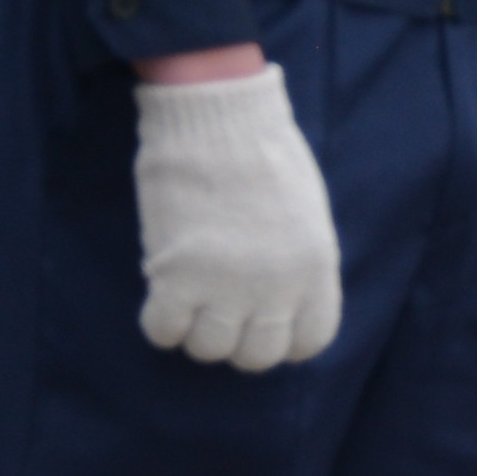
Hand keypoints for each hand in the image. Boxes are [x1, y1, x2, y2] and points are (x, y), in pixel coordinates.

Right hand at [130, 66, 344, 370]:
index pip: (310, 340)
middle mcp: (276, 287)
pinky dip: (161, 321)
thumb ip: (297, 263)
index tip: (261, 321)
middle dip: (237, 339)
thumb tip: (277, 301)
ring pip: (209, 349)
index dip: (282, 338)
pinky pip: (164, 332)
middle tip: (219, 309)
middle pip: (257, 356)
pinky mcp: (177, 277)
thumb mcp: (305, 213)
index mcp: (316, 268)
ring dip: (197, 330)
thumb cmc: (263, 152)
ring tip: (191, 295)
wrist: (218, 119)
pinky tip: (164, 291)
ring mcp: (226, 287)